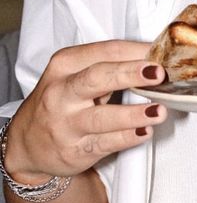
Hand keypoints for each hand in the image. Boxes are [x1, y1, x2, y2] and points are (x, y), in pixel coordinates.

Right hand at [3, 41, 167, 183]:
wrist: (28, 143)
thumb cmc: (59, 103)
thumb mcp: (73, 75)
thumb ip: (107, 66)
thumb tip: (154, 61)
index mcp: (65, 65)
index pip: (105, 52)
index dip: (136, 51)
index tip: (162, 53)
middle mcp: (61, 93)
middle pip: (98, 78)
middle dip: (129, 74)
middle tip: (158, 73)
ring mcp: (66, 123)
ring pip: (101, 117)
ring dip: (133, 114)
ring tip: (158, 111)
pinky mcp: (74, 150)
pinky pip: (104, 143)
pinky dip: (126, 138)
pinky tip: (144, 132)